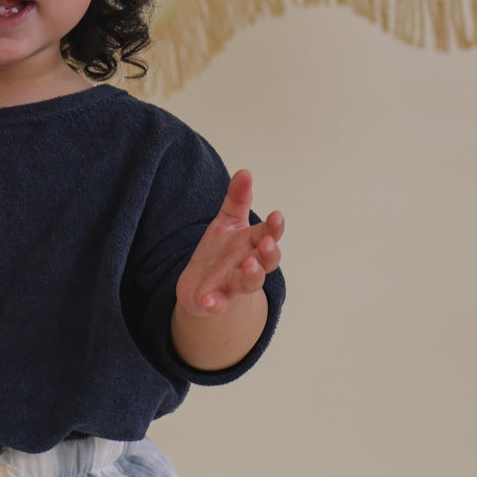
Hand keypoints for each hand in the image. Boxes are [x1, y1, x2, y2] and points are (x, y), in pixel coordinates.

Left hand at [175, 170, 284, 317]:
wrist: (200, 285)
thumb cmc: (220, 252)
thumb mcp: (227, 222)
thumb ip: (237, 199)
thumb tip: (245, 172)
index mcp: (251, 244)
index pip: (268, 234)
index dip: (274, 227)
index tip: (277, 216)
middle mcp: (247, 265)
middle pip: (267, 262)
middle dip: (270, 253)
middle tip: (267, 243)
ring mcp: (232, 284)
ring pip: (248, 283)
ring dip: (252, 276)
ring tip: (250, 266)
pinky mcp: (213, 301)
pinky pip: (217, 305)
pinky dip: (215, 304)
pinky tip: (210, 301)